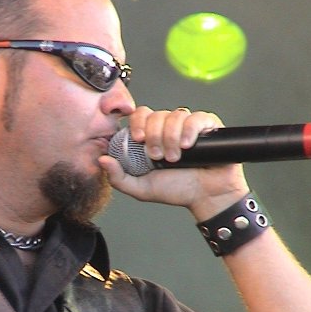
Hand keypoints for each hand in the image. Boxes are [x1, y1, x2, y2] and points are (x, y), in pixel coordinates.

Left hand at [99, 107, 249, 220]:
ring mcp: (189, 125)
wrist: (206, 197)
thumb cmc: (177, 191)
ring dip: (171, 138)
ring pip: (175, 115)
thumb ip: (119, 178)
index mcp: (153, 136)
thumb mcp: (142, 188)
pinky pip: (196, 117)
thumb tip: (101, 159)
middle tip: (159, 157)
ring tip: (176, 158)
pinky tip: (188, 146)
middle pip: (156, 115)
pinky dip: (189, 130)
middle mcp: (170, 128)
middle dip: (154, 136)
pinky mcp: (209, 126)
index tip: (138, 139)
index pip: (141, 114)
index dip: (138, 123)